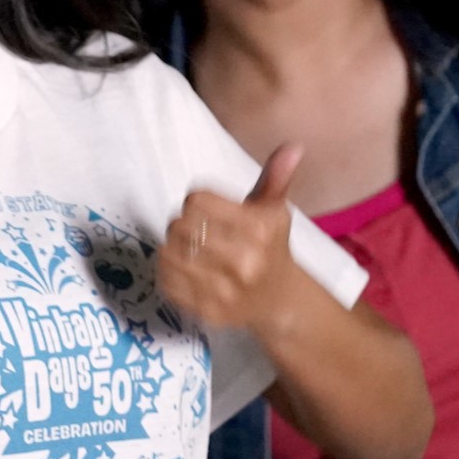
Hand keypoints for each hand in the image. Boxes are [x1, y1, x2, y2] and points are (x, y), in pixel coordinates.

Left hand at [159, 144, 303, 333]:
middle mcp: (245, 261)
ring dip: (172, 246)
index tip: (205, 208)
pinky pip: (166, 281)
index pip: (196, 200)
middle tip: (194, 229)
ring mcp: (226, 291)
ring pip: (168, 253)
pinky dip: (168, 271)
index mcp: (260, 230)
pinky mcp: (208, 312)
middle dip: (181, 223)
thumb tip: (292, 146)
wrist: (280, 301)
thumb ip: (276, 177)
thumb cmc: (270, 246)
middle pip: (178, 225)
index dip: (195, 200)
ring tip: (189, 248)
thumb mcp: (275, 210)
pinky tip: (186, 268)